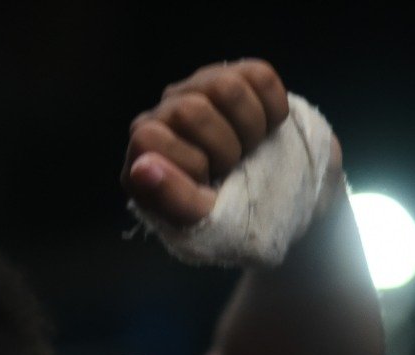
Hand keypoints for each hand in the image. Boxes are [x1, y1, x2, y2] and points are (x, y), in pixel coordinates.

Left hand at [122, 60, 327, 228]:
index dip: (186, 164)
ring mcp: (200, 87)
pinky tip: (265, 130)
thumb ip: (170, 198)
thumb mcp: (200, 221)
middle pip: (191, 112)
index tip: (204, 183)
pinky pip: (261, 77)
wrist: (271, 201)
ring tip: (247, 149)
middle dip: (224, 150)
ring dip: (251, 129)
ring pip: (227, 89)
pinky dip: (273, 111)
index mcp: (142, 150)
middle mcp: (164, 111)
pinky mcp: (238, 73)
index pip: (149, 137)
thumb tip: (141, 167)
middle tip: (230, 168)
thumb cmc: (225, 216)